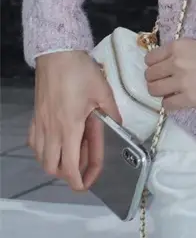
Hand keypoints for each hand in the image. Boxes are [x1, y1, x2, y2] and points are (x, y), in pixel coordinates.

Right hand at [29, 51, 121, 192]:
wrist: (57, 53)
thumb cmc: (80, 72)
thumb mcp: (103, 92)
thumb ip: (112, 114)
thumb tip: (119, 128)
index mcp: (69, 128)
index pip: (69, 166)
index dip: (78, 180)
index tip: (87, 184)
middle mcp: (51, 131)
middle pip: (52, 167)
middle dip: (67, 174)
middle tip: (83, 167)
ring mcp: (40, 124)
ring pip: (41, 157)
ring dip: (56, 163)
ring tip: (73, 155)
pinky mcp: (35, 117)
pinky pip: (35, 143)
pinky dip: (44, 150)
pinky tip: (58, 141)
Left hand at [144, 39, 195, 111]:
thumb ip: (181, 53)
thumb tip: (166, 65)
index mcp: (179, 46)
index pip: (151, 58)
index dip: (154, 64)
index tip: (160, 68)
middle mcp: (176, 62)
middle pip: (150, 75)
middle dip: (155, 78)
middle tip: (165, 80)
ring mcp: (181, 82)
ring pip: (154, 90)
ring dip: (160, 91)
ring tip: (171, 91)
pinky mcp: (189, 99)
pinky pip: (166, 104)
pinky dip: (170, 103)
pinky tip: (179, 99)